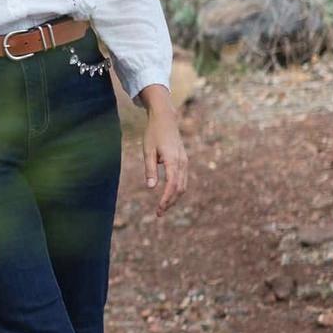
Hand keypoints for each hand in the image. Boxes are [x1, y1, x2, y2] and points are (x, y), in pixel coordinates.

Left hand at [140, 91, 189, 215]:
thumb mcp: (148, 151)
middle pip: (180, 188)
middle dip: (170, 202)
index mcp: (173, 160)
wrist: (165, 119)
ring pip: (183, 185)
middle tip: (159, 213)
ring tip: (162, 207)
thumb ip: (150, 169)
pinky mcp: (184, 161)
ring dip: (174, 198)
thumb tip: (151, 187)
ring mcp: (185, 162)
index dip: (166, 199)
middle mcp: (182, 162)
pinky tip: (168, 196)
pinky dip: (177, 190)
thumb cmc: (153, 133)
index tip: (158, 210)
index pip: (172, 185)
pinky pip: (183, 179)